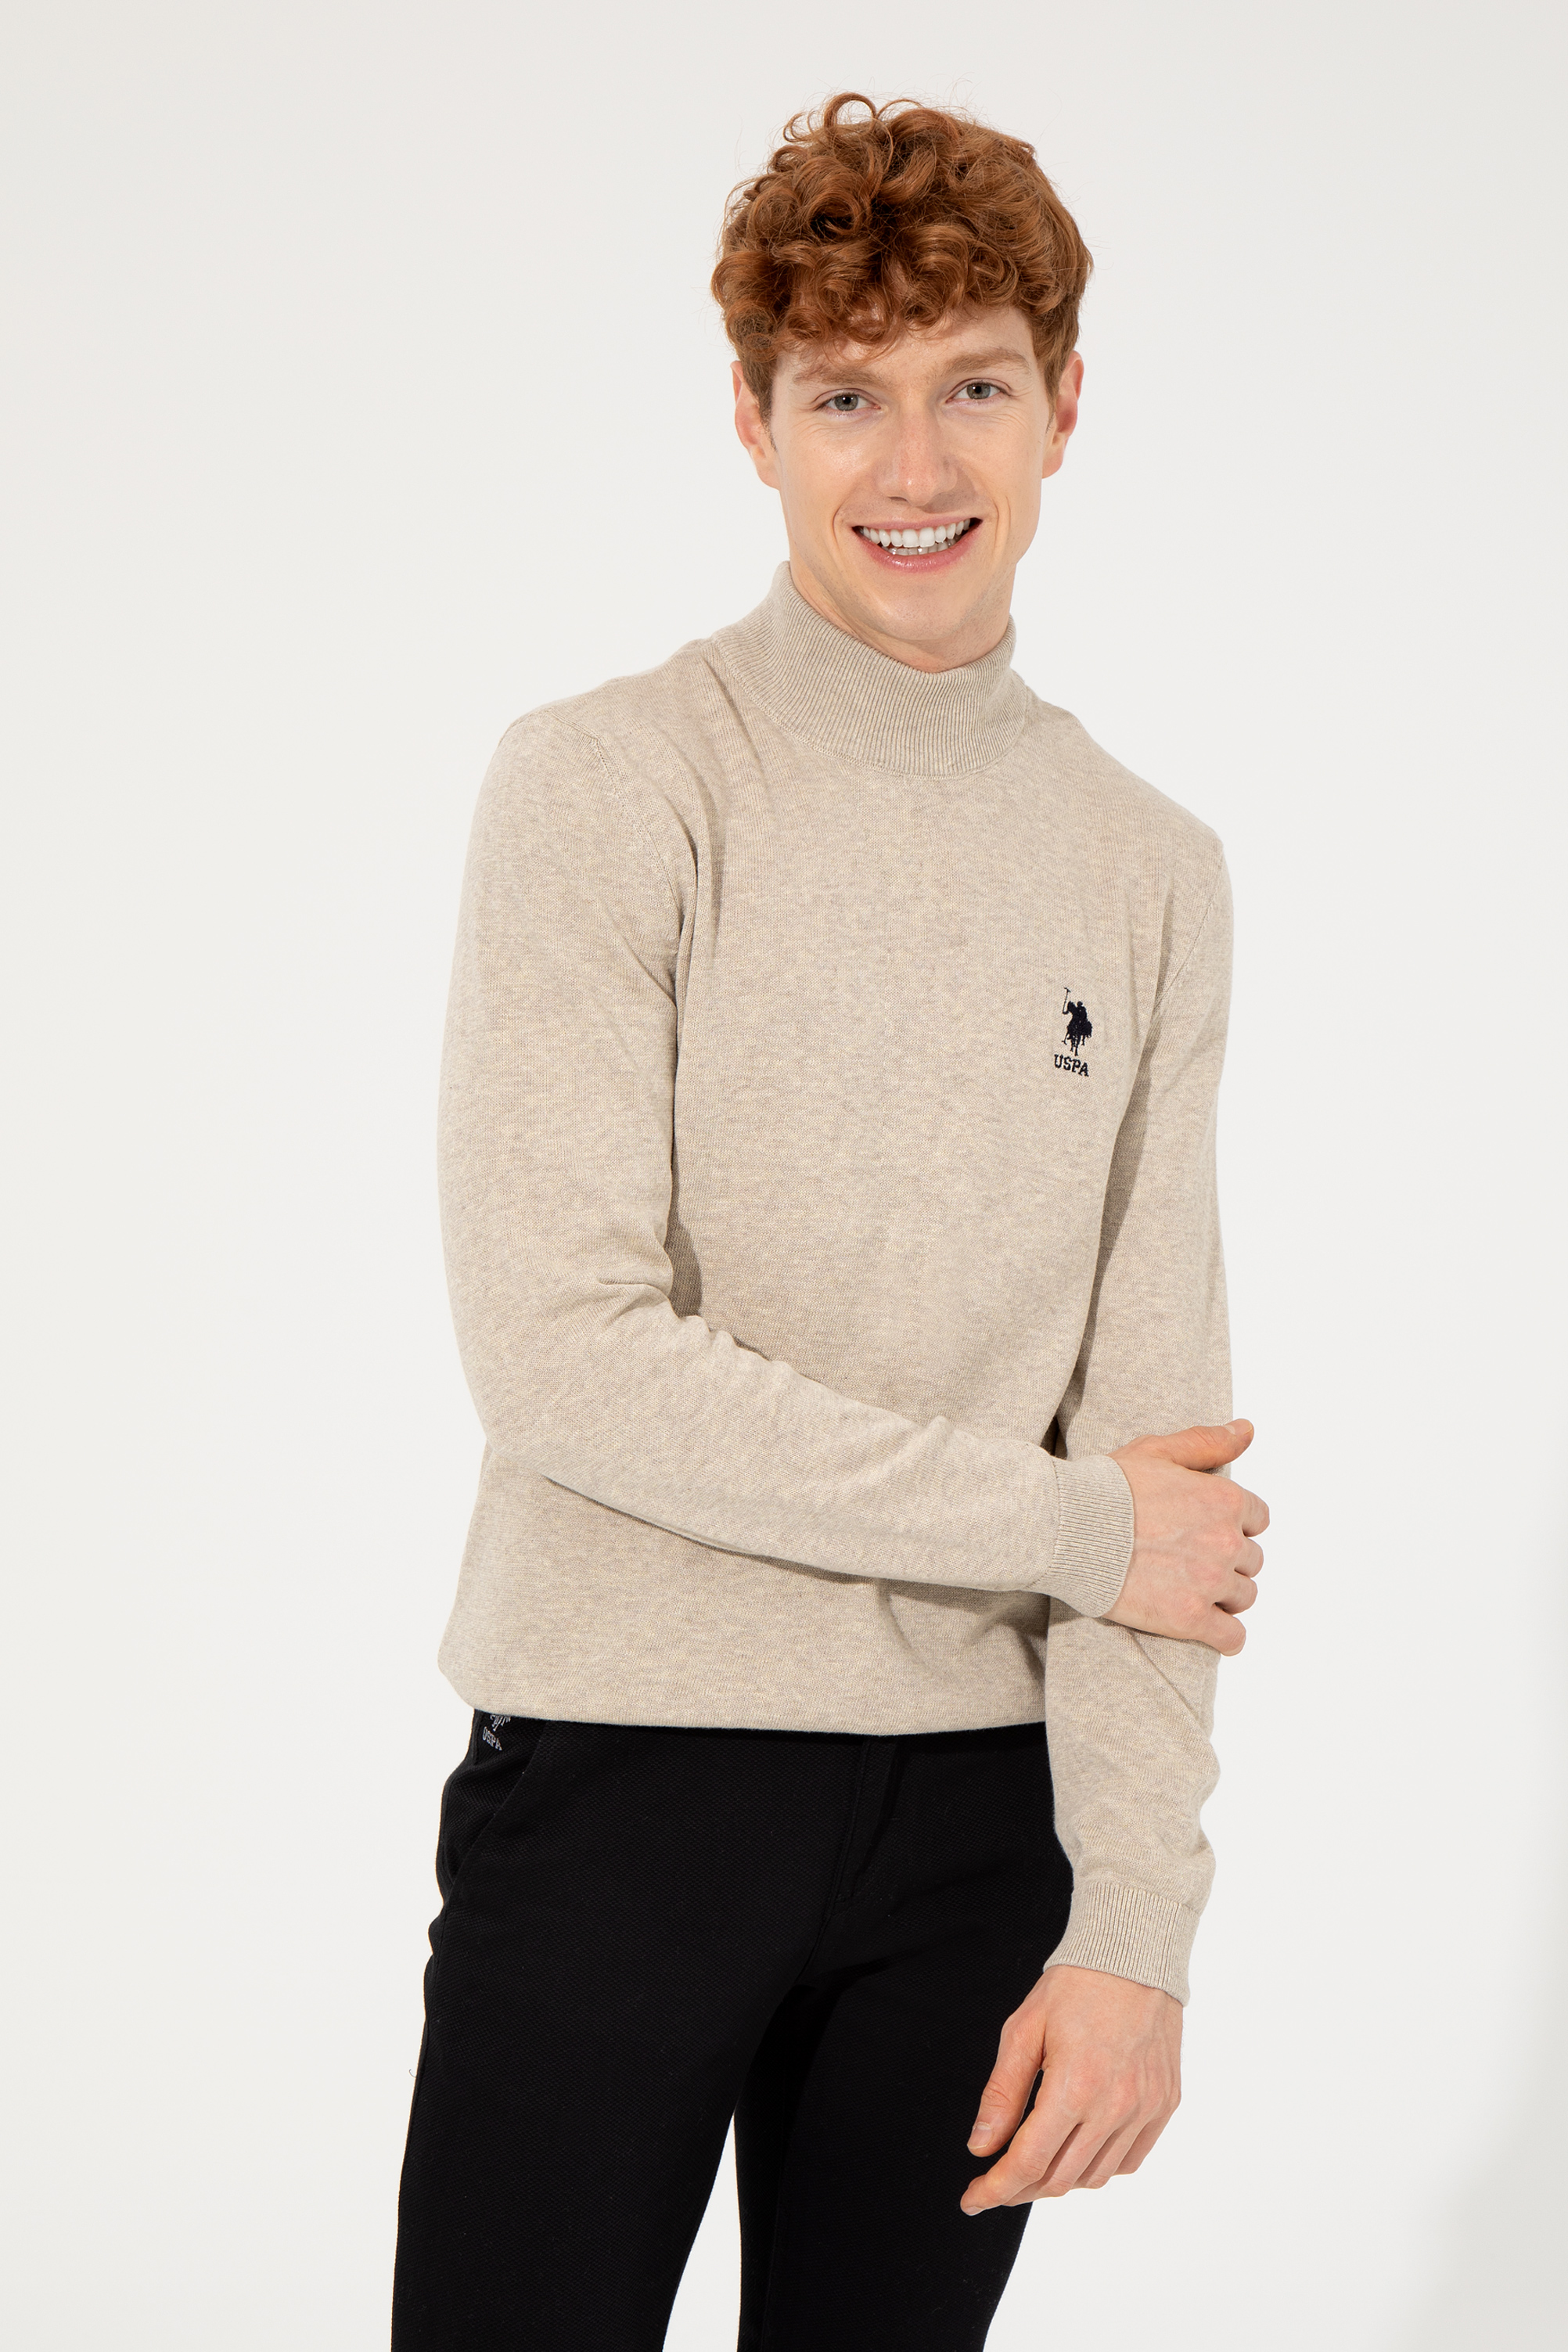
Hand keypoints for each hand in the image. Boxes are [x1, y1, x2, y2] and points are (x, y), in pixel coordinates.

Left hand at [960, 1964, 1180, 2211]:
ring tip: (1033, 2165)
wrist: (1134, 1955)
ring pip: (1094, 2177)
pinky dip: (1098, 2168)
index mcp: (1074, 2085)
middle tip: (995, 2183)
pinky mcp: (1164, 2105)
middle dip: (1019, 2190)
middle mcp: (1114, 2106)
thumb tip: (981, 2147)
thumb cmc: (1075, 1985)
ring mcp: (1145, 2109)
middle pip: (1059, 2178)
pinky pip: (1128, 2161)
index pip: (1028, 2162)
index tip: (972, 2199)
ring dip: (1057, 2181)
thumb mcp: (1023, 2029)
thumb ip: (1002, 2093)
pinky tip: (1077, 2151)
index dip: (995, 2189)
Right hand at [1103, 1418, 1267, 1653]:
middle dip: (1227, 1560)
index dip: (1233, 1524)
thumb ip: (1208, 1442)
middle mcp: (1226, 1541)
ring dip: (1224, 1595)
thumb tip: (1248, 1429)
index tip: (1204, 1529)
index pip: (1258, 1519)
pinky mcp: (1189, 1618)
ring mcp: (1209, 1582)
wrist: (1066, 1528)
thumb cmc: (1108, 1487)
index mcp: (1225, 1500)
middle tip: (1190, 1559)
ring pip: (1244, 1597)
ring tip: (1190, 1589)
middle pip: (1251, 1560)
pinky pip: (1231, 1638)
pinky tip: (1208, 1627)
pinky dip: (1225, 1636)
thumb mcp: (1158, 1451)